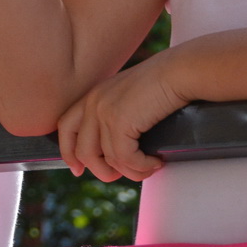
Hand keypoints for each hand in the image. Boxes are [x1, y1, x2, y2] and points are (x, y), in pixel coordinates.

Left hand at [56, 53, 187, 182]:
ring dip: (130, 171)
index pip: (66, 127)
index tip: (78, 169)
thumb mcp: (130, 96)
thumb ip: (116, 115)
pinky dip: (141, 166)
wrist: (179, 70)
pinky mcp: (120, 123)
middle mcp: (94, 102)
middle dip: (100, 170)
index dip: (69, 152)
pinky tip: (155, 162)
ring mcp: (104, 112)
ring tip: (148, 168)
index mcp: (94, 94)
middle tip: (118, 176)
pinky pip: (126, 159)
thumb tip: (115, 150)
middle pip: (82, 151)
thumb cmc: (164, 82)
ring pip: (107, 160)